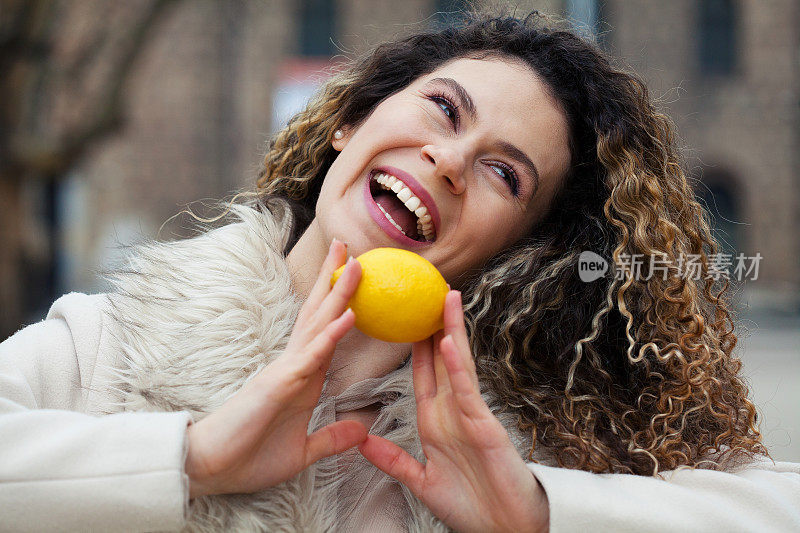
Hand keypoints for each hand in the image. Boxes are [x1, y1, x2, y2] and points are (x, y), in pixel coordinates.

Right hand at [185, 239, 366, 497]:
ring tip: (355, 264)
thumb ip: (332, 438)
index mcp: (302, 378)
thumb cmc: (250, 458)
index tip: (354, 276)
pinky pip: (309, 358)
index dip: (340, 303)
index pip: (325, 332)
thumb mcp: (303, 451)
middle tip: (349, 246)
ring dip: (337, 294)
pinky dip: (329, 336)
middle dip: (335, 280)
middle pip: (319, 314)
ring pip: (316, 325)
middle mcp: (293, 366)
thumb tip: (362, 430)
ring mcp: (284, 372)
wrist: (209, 470)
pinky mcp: (276, 386)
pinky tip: (347, 316)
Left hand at [357, 291, 549, 531]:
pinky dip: (457, 368)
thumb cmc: (470, 506)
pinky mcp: (483, 426)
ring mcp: (470, 415)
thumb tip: (364, 441)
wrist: (504, 530)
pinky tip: (449, 345)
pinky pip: (466, 392)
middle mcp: (453, 412)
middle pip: (442, 359)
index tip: (407, 318)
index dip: (416, 346)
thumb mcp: (421, 481)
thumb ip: (394, 460)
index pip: (423, 374)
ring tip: (446, 299)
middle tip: (428, 290)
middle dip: (435, 325)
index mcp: (436, 421)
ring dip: (451, 332)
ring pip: (458, 365)